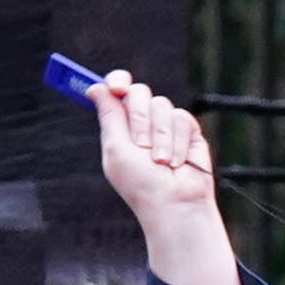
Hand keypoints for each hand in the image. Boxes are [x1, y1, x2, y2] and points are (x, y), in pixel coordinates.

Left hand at [83, 73, 233, 284]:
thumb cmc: (140, 183)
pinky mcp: (189, 132)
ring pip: (161, 105)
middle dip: (138, 117)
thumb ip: (109, 115)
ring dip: (160, 135)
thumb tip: (95, 87)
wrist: (174, 202)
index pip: (116, 91)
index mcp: (120, 125)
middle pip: (138, 92)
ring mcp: (166, 126)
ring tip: (161, 161)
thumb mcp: (115, 148)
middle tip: (140, 144)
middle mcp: (143, 122)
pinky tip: (177, 161)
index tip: (116, 87)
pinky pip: (182, 117)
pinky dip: (178, 141)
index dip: (116, 82)